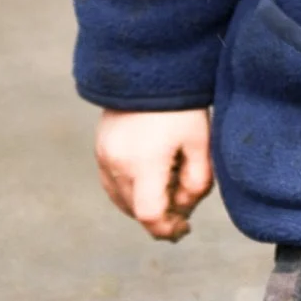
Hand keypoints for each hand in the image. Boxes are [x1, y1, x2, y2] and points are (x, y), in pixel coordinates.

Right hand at [95, 108, 212, 242]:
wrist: (149, 70)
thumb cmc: (181, 107)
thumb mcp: (201, 144)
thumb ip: (198, 183)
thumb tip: (183, 210)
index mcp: (143, 163)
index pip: (149, 215)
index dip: (167, 230)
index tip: (184, 229)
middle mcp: (117, 164)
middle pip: (136, 212)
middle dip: (161, 215)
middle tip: (183, 197)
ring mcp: (103, 158)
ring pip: (123, 201)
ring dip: (145, 203)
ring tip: (168, 180)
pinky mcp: (99, 151)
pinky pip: (112, 186)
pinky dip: (131, 191)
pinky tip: (151, 176)